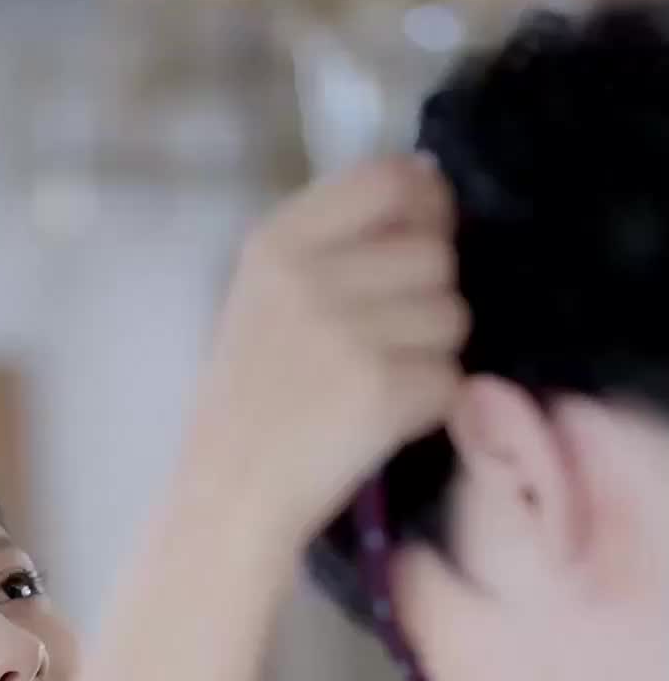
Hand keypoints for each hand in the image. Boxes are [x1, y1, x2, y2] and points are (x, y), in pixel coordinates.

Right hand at [181, 155, 468, 547]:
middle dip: (429, 300)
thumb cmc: (250, 404)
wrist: (227, 500)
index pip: (388, 179)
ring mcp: (348, 333)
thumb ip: (335, 244)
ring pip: (453, 317)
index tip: (425, 237)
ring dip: (434, 355)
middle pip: (434, 254)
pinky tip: (383, 424)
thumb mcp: (266, 298)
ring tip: (379, 387)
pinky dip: (431, 407)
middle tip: (387, 346)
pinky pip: (451, 378)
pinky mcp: (382, 391)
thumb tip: (430, 184)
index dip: (427, 204)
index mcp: (278, 243)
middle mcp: (311, 277)